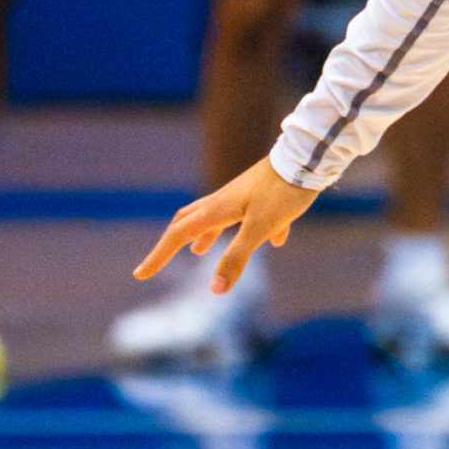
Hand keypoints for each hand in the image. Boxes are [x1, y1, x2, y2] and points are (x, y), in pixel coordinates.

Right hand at [136, 157, 317, 293]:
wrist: (308, 158)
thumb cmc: (283, 192)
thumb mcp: (259, 229)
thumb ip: (236, 257)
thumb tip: (214, 289)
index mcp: (217, 209)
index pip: (178, 235)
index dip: (158, 256)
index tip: (140, 274)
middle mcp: (224, 200)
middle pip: (188, 220)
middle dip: (173, 242)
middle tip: (161, 258)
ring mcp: (242, 195)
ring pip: (215, 217)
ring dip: (203, 235)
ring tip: (200, 252)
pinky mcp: (262, 193)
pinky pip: (251, 215)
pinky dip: (252, 230)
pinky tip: (277, 239)